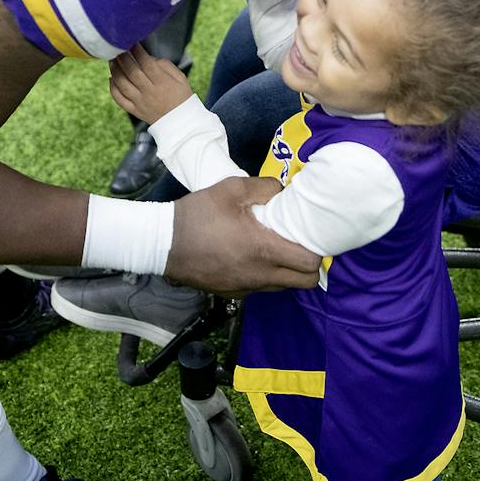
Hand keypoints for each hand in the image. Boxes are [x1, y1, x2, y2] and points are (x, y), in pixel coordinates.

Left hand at [109, 44, 192, 123]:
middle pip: (132, 72)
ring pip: (122, 84)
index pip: (146, 63)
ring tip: (112, 60)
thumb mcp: (180, 77)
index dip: (137, 51)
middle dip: (122, 58)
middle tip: (117, 47)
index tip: (131, 42)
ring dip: (115, 70)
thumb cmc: (181, 96)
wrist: (181, 121)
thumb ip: (164, 65)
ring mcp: (140, 102)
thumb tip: (147, 58)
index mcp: (162, 82)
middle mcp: (149, 92)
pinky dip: (112, 88)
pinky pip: (119, 99)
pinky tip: (111, 78)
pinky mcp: (134, 111)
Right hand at [165, 176, 319, 294]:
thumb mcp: (232, 188)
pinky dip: (266, 275)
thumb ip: (266, 187)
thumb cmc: (198, 214)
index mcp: (263, 250)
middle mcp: (259, 275)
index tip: (312, 234)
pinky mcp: (233, 293)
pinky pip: (261, 288)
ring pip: (283, 286)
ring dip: (288, 270)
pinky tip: (253, 256)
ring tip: (277, 247)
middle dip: (309, 265)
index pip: (310, 264)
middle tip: (300, 243)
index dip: (317, 249)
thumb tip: (284, 192)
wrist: (162, 243)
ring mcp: (246, 288)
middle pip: (305, 282)